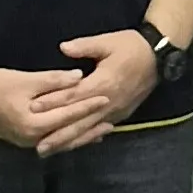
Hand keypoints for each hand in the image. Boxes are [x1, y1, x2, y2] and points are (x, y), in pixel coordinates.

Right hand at [0, 63, 109, 152]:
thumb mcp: (29, 80)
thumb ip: (55, 80)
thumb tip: (80, 77)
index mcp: (34, 124)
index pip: (68, 115)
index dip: (88, 106)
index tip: (107, 98)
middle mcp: (31, 138)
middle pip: (67, 135)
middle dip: (89, 130)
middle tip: (111, 123)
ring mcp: (25, 141)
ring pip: (59, 141)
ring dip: (79, 136)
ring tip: (100, 132)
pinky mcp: (21, 139)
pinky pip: (49, 140)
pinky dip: (64, 137)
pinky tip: (75, 133)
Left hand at [30, 31, 160, 156]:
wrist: (158, 57)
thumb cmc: (131, 47)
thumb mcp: (108, 42)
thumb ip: (85, 46)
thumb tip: (63, 47)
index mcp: (103, 83)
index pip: (73, 95)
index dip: (53, 101)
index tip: (33, 107)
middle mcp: (108, 102)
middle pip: (79, 121)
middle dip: (58, 135)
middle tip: (38, 147)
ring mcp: (115, 111)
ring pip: (89, 130)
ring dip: (69, 142)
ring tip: (51, 151)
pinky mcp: (120, 115)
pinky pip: (99, 130)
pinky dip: (85, 139)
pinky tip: (73, 145)